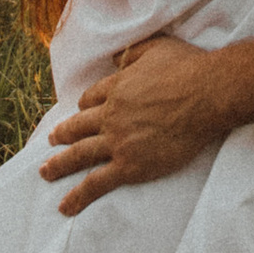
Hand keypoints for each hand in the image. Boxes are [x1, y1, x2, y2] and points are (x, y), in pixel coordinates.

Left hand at [41, 37, 224, 212]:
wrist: (207, 95)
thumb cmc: (188, 68)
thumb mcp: (157, 47)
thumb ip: (133, 50)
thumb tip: (116, 56)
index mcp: (116, 88)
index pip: (90, 100)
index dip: (84, 106)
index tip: (81, 111)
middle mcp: (110, 115)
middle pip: (78, 126)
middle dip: (62, 134)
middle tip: (52, 140)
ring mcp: (117, 142)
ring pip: (79, 155)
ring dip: (59, 165)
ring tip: (45, 172)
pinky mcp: (129, 166)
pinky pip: (96, 183)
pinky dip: (78, 196)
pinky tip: (66, 206)